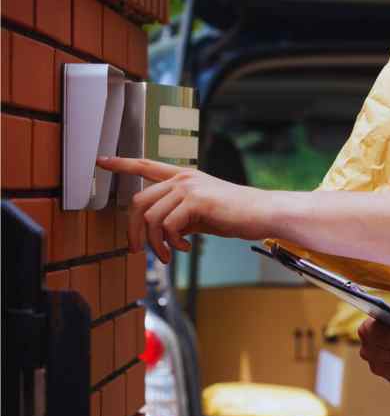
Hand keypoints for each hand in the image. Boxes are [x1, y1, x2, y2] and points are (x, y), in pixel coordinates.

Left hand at [96, 157, 268, 262]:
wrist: (261, 213)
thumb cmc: (235, 214)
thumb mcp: (201, 213)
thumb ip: (179, 216)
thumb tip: (160, 233)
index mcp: (183, 176)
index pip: (146, 165)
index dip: (122, 163)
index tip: (101, 161)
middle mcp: (183, 178)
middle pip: (138, 201)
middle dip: (132, 230)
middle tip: (136, 250)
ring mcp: (189, 187)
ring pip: (150, 217)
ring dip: (155, 242)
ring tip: (168, 254)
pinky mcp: (196, 200)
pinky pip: (167, 225)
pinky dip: (171, 242)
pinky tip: (184, 247)